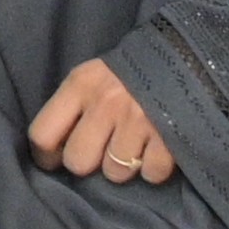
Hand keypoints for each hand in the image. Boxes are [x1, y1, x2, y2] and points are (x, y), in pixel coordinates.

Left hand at [29, 52, 179, 186]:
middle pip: (78, 161)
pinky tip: (157, 150)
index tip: (54, 161)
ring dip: (124, 166)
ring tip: (134, 146)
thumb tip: (54, 150)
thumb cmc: (129, 72)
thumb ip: (72, 107)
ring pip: (115, 173)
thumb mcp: (92, 77)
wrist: (186, 54)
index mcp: (80, 85)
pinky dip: (154, 168)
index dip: (45, 156)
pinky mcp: (170, 138)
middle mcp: (105, 104)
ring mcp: (138, 122)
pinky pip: (151, 174)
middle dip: (88, 163)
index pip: (42, 134)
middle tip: (101, 153)